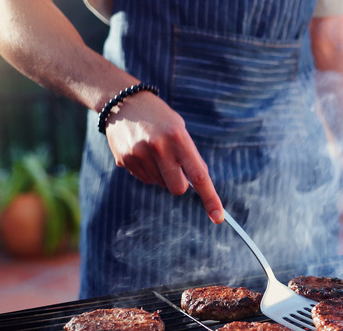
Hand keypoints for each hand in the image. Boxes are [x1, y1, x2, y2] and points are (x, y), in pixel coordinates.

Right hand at [105, 91, 224, 223]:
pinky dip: (147, 171)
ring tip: (154, 151)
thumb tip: (199, 185)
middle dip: (179, 184)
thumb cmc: (160, 118)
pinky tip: (142, 152)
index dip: (210, 197)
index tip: (218, 216)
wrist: (124, 102)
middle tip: (174, 166)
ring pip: (159, 184)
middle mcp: (158, 147)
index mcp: (178, 138)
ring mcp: (139, 154)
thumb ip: (190, 156)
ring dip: (161, 174)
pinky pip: (144, 179)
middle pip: (177, 188)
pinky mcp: (124, 160)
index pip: (198, 175)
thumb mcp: (180, 130)